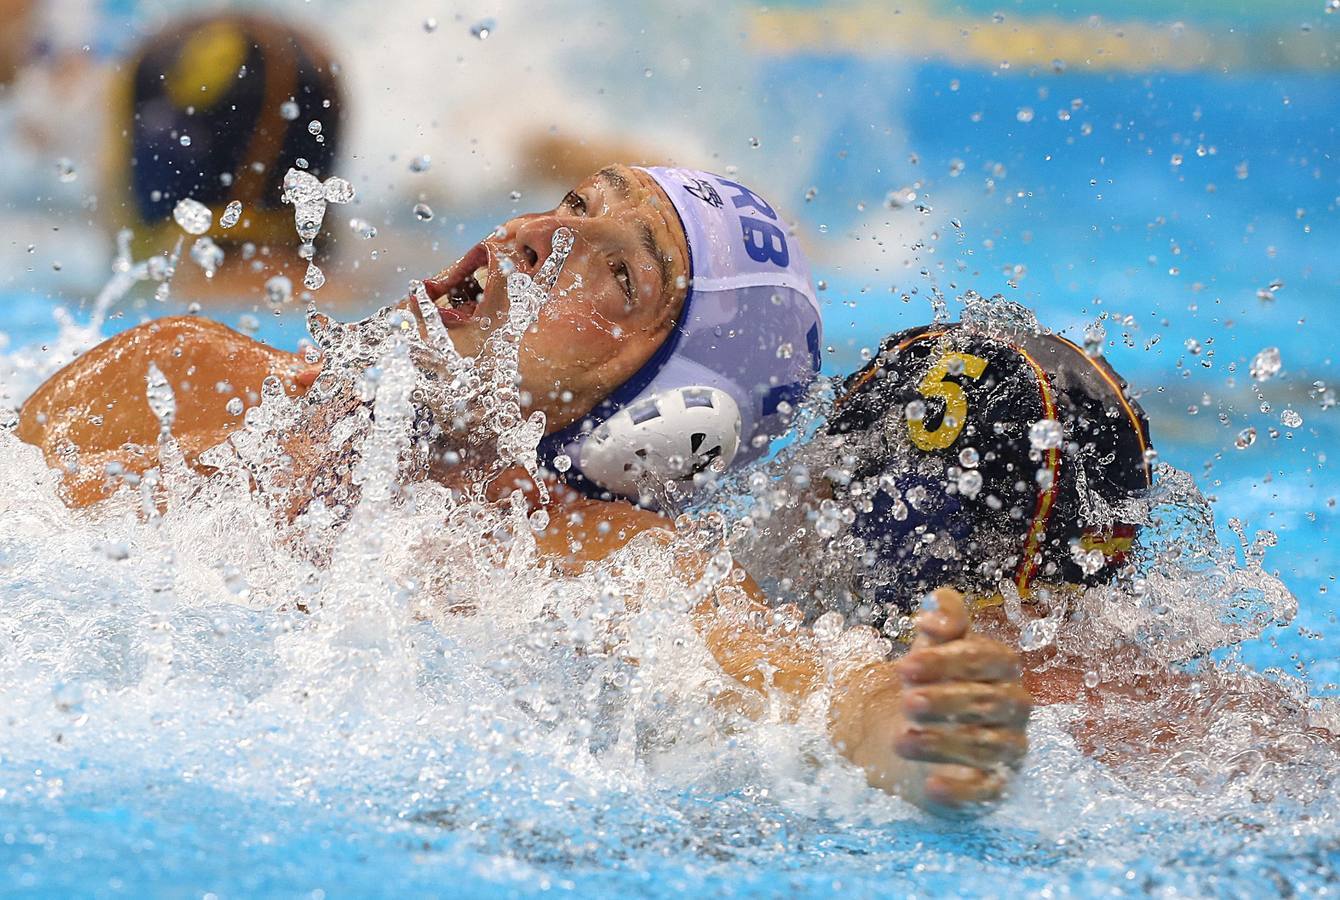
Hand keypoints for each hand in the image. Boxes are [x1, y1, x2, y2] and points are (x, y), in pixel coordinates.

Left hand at [892, 587, 1029, 809]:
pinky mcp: (995, 785)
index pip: (988, 659)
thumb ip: (941, 623)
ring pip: (987, 745)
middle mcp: (1014, 707)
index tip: (906, 666)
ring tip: (900, 740)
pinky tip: (933, 785)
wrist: (919, 735)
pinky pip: (988, 791)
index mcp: (1002, 668)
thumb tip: (935, 608)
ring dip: (942, 742)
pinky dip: (962, 790)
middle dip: (945, 701)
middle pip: (988, 702)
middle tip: (906, 701)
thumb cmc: (931, 684)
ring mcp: (1009, 748)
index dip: (948, 661)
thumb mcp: (931, 649)